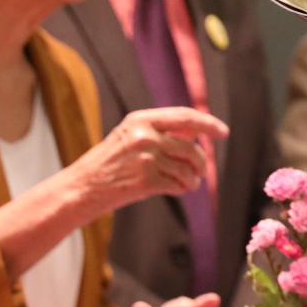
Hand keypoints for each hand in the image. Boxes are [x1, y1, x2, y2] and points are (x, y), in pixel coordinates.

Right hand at [71, 107, 228, 215]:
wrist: (83, 187)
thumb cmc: (108, 162)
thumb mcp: (130, 136)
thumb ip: (161, 131)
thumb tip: (196, 130)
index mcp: (141, 120)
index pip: (184, 116)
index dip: (207, 123)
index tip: (223, 131)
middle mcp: (145, 136)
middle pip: (190, 146)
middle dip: (202, 161)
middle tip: (202, 170)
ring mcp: (145, 159)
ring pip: (186, 168)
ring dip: (192, 179)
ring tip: (189, 183)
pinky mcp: (146, 181)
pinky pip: (177, 185)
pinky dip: (181, 189)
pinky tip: (176, 189)